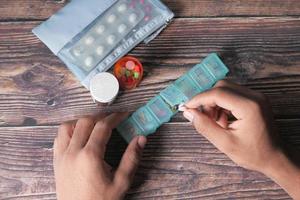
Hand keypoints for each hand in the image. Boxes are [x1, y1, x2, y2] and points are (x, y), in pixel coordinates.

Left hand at [53, 113, 146, 199]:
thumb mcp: (121, 183)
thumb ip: (131, 158)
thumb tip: (141, 139)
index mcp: (90, 156)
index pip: (102, 126)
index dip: (115, 117)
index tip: (124, 114)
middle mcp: (73, 152)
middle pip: (85, 121)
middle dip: (100, 116)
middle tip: (113, 118)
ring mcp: (62, 156)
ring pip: (68, 126)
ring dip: (82, 121)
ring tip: (95, 124)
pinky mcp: (56, 161)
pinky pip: (59, 137)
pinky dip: (69, 130)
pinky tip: (78, 135)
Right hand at [181, 80, 299, 198]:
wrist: (275, 158)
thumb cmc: (253, 154)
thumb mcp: (224, 143)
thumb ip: (204, 126)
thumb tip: (188, 112)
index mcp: (249, 106)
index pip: (217, 93)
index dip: (199, 99)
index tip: (187, 107)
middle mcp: (254, 96)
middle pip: (221, 87)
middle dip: (208, 101)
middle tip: (204, 118)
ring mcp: (256, 96)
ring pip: (226, 89)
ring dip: (215, 103)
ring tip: (216, 122)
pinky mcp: (255, 99)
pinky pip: (233, 94)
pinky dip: (223, 104)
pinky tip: (224, 120)